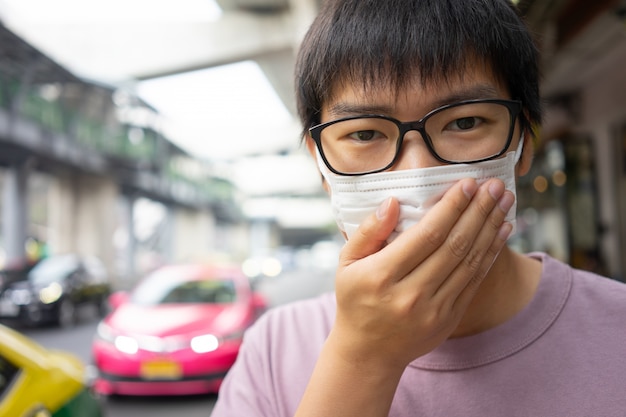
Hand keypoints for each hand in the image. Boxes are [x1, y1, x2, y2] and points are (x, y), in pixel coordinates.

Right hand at [329, 178, 514, 371]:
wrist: (368, 352)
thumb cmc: (355, 299)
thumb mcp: (347, 263)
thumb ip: (368, 231)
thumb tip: (392, 202)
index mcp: (382, 276)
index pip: (426, 235)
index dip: (451, 207)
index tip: (468, 183)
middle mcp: (410, 294)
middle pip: (454, 246)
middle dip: (478, 211)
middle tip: (495, 185)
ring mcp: (433, 310)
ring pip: (469, 262)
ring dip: (491, 228)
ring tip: (505, 201)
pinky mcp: (449, 319)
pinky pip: (475, 281)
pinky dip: (490, 253)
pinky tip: (501, 230)